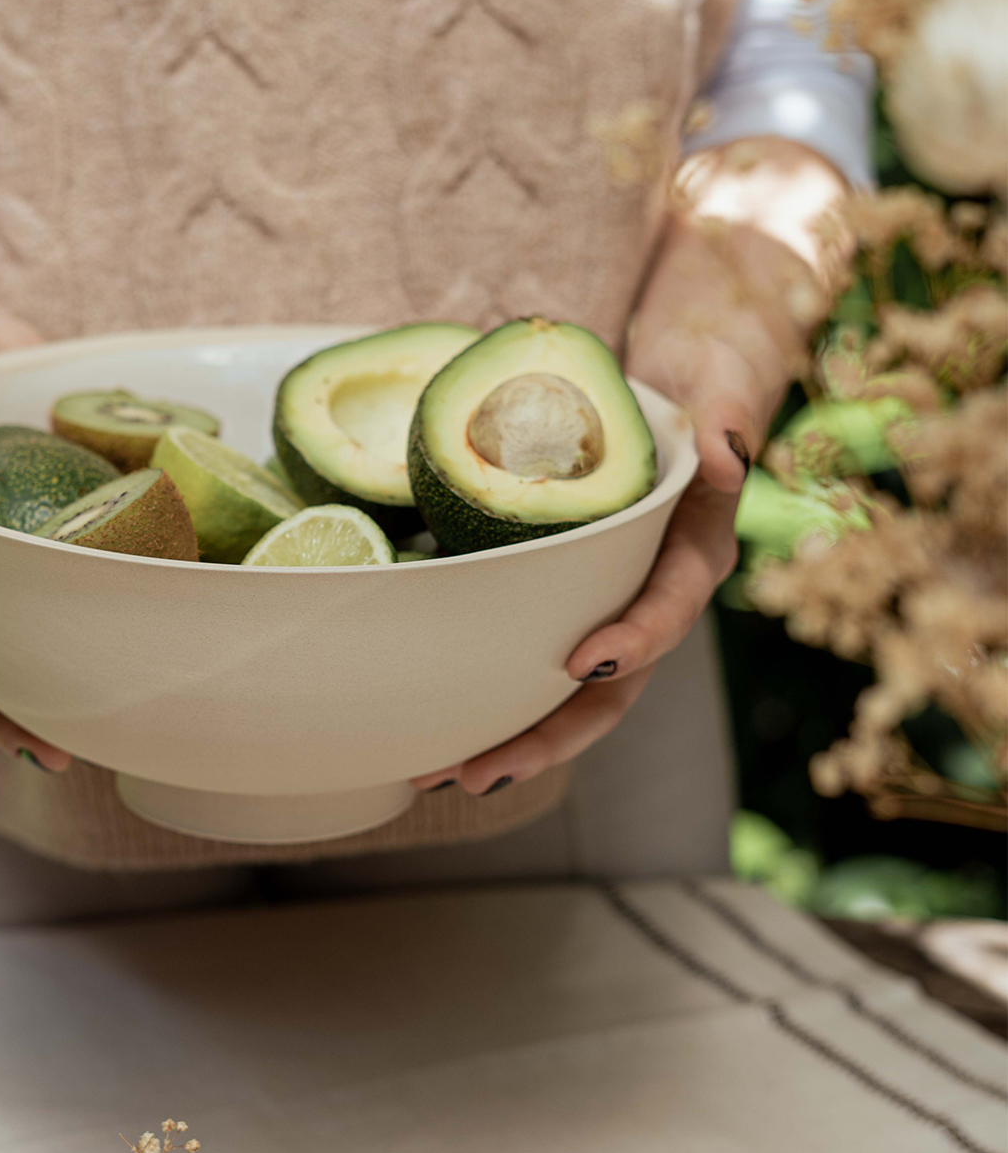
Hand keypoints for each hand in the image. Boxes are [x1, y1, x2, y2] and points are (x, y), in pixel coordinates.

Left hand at [412, 138, 848, 795]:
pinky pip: (526, 653)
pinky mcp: (562, 595)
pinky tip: (426, 718)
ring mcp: (604, 603)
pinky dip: (485, 689)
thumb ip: (727, 415)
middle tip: (475, 770)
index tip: (581, 659)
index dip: (633, 640)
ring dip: (502, 734)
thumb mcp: (720, 384)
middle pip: (606, 687)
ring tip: (431, 771)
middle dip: (544, 735)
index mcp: (692, 557)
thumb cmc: (697, 382)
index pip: (668, 609)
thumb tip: (728, 448)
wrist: (676, 381)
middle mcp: (648, 595)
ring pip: (561, 691)